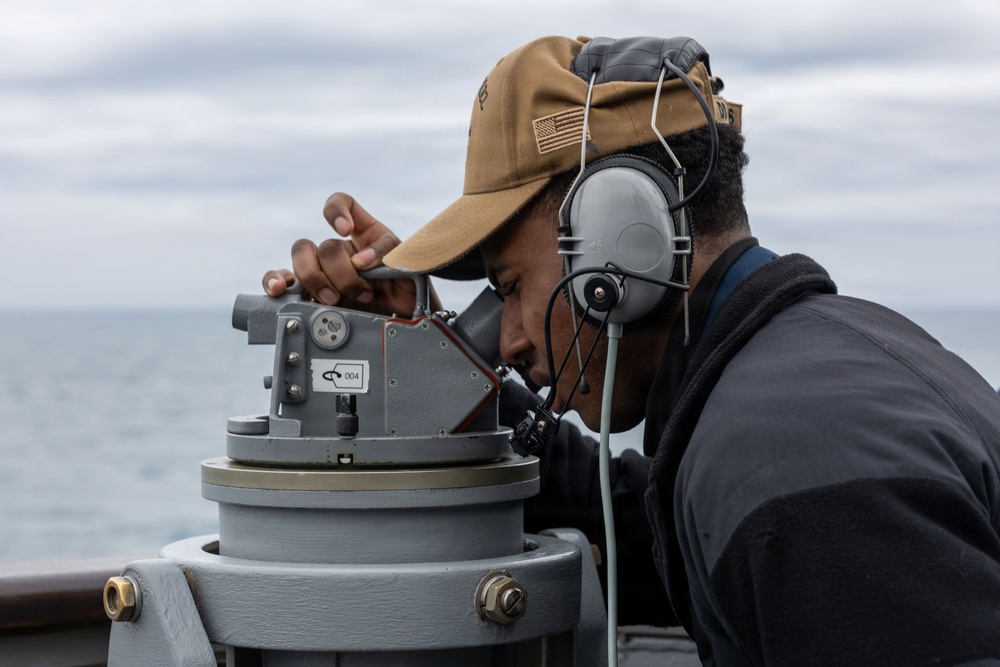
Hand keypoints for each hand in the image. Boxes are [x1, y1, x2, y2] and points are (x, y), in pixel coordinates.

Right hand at [262, 193, 440, 315]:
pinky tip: (280, 290)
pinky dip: (276, 281)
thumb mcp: (412, 270)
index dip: (337, 211)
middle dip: (339, 270)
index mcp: (366, 235)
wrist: (406, 331)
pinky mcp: (309, 295)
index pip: (343, 204)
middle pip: (323, 245)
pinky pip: (282, 281)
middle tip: (359, 292)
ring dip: (316, 279)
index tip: (346, 229)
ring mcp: (324, 273)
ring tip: (334, 301)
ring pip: (301, 258)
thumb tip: (361, 260)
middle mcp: (342, 252)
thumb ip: (392, 256)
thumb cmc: (411, 297)